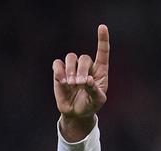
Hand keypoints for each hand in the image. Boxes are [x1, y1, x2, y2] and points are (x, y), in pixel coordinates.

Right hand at [54, 24, 109, 141]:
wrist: (76, 113)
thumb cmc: (90, 105)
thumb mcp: (98, 101)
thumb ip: (94, 90)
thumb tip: (87, 80)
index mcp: (100, 71)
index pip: (102, 52)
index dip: (102, 40)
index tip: (102, 27)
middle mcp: (86, 67)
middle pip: (83, 58)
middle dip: (81, 70)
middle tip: (80, 83)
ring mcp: (72, 68)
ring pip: (70, 57)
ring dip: (71, 70)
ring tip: (71, 84)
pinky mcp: (60, 72)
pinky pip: (58, 64)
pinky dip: (60, 71)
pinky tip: (62, 82)